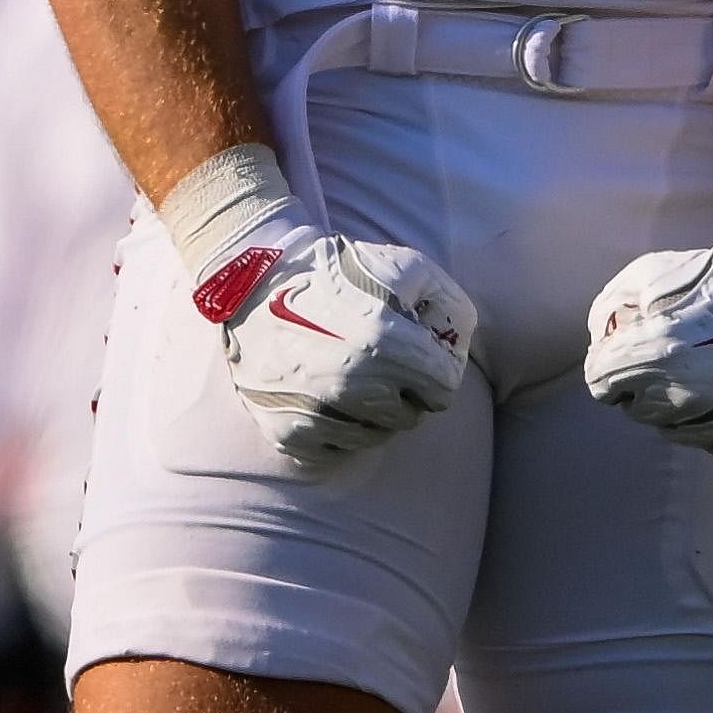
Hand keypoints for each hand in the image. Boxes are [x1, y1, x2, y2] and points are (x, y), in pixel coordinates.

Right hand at [200, 224, 479, 470]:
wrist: (251, 283)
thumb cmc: (335, 272)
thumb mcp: (402, 264)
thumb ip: (446, 301)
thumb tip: (461, 340)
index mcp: (387, 345)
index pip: (444, 391)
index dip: (436, 369)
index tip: (417, 352)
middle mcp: (353, 386)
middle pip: (411, 417)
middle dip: (405, 392)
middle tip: (382, 363)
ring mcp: (318, 414)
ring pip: (375, 437)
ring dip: (373, 412)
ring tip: (351, 375)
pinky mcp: (288, 433)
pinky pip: (335, 448)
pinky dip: (336, 428)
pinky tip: (323, 394)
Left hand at [583, 226, 712, 461]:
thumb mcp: (649, 274)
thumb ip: (610, 312)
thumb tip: (601, 344)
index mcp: (652, 359)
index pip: (602, 383)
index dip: (613, 362)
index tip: (630, 349)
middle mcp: (682, 402)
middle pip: (638, 408)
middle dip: (647, 383)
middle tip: (677, 354)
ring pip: (676, 428)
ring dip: (682, 403)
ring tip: (710, 368)